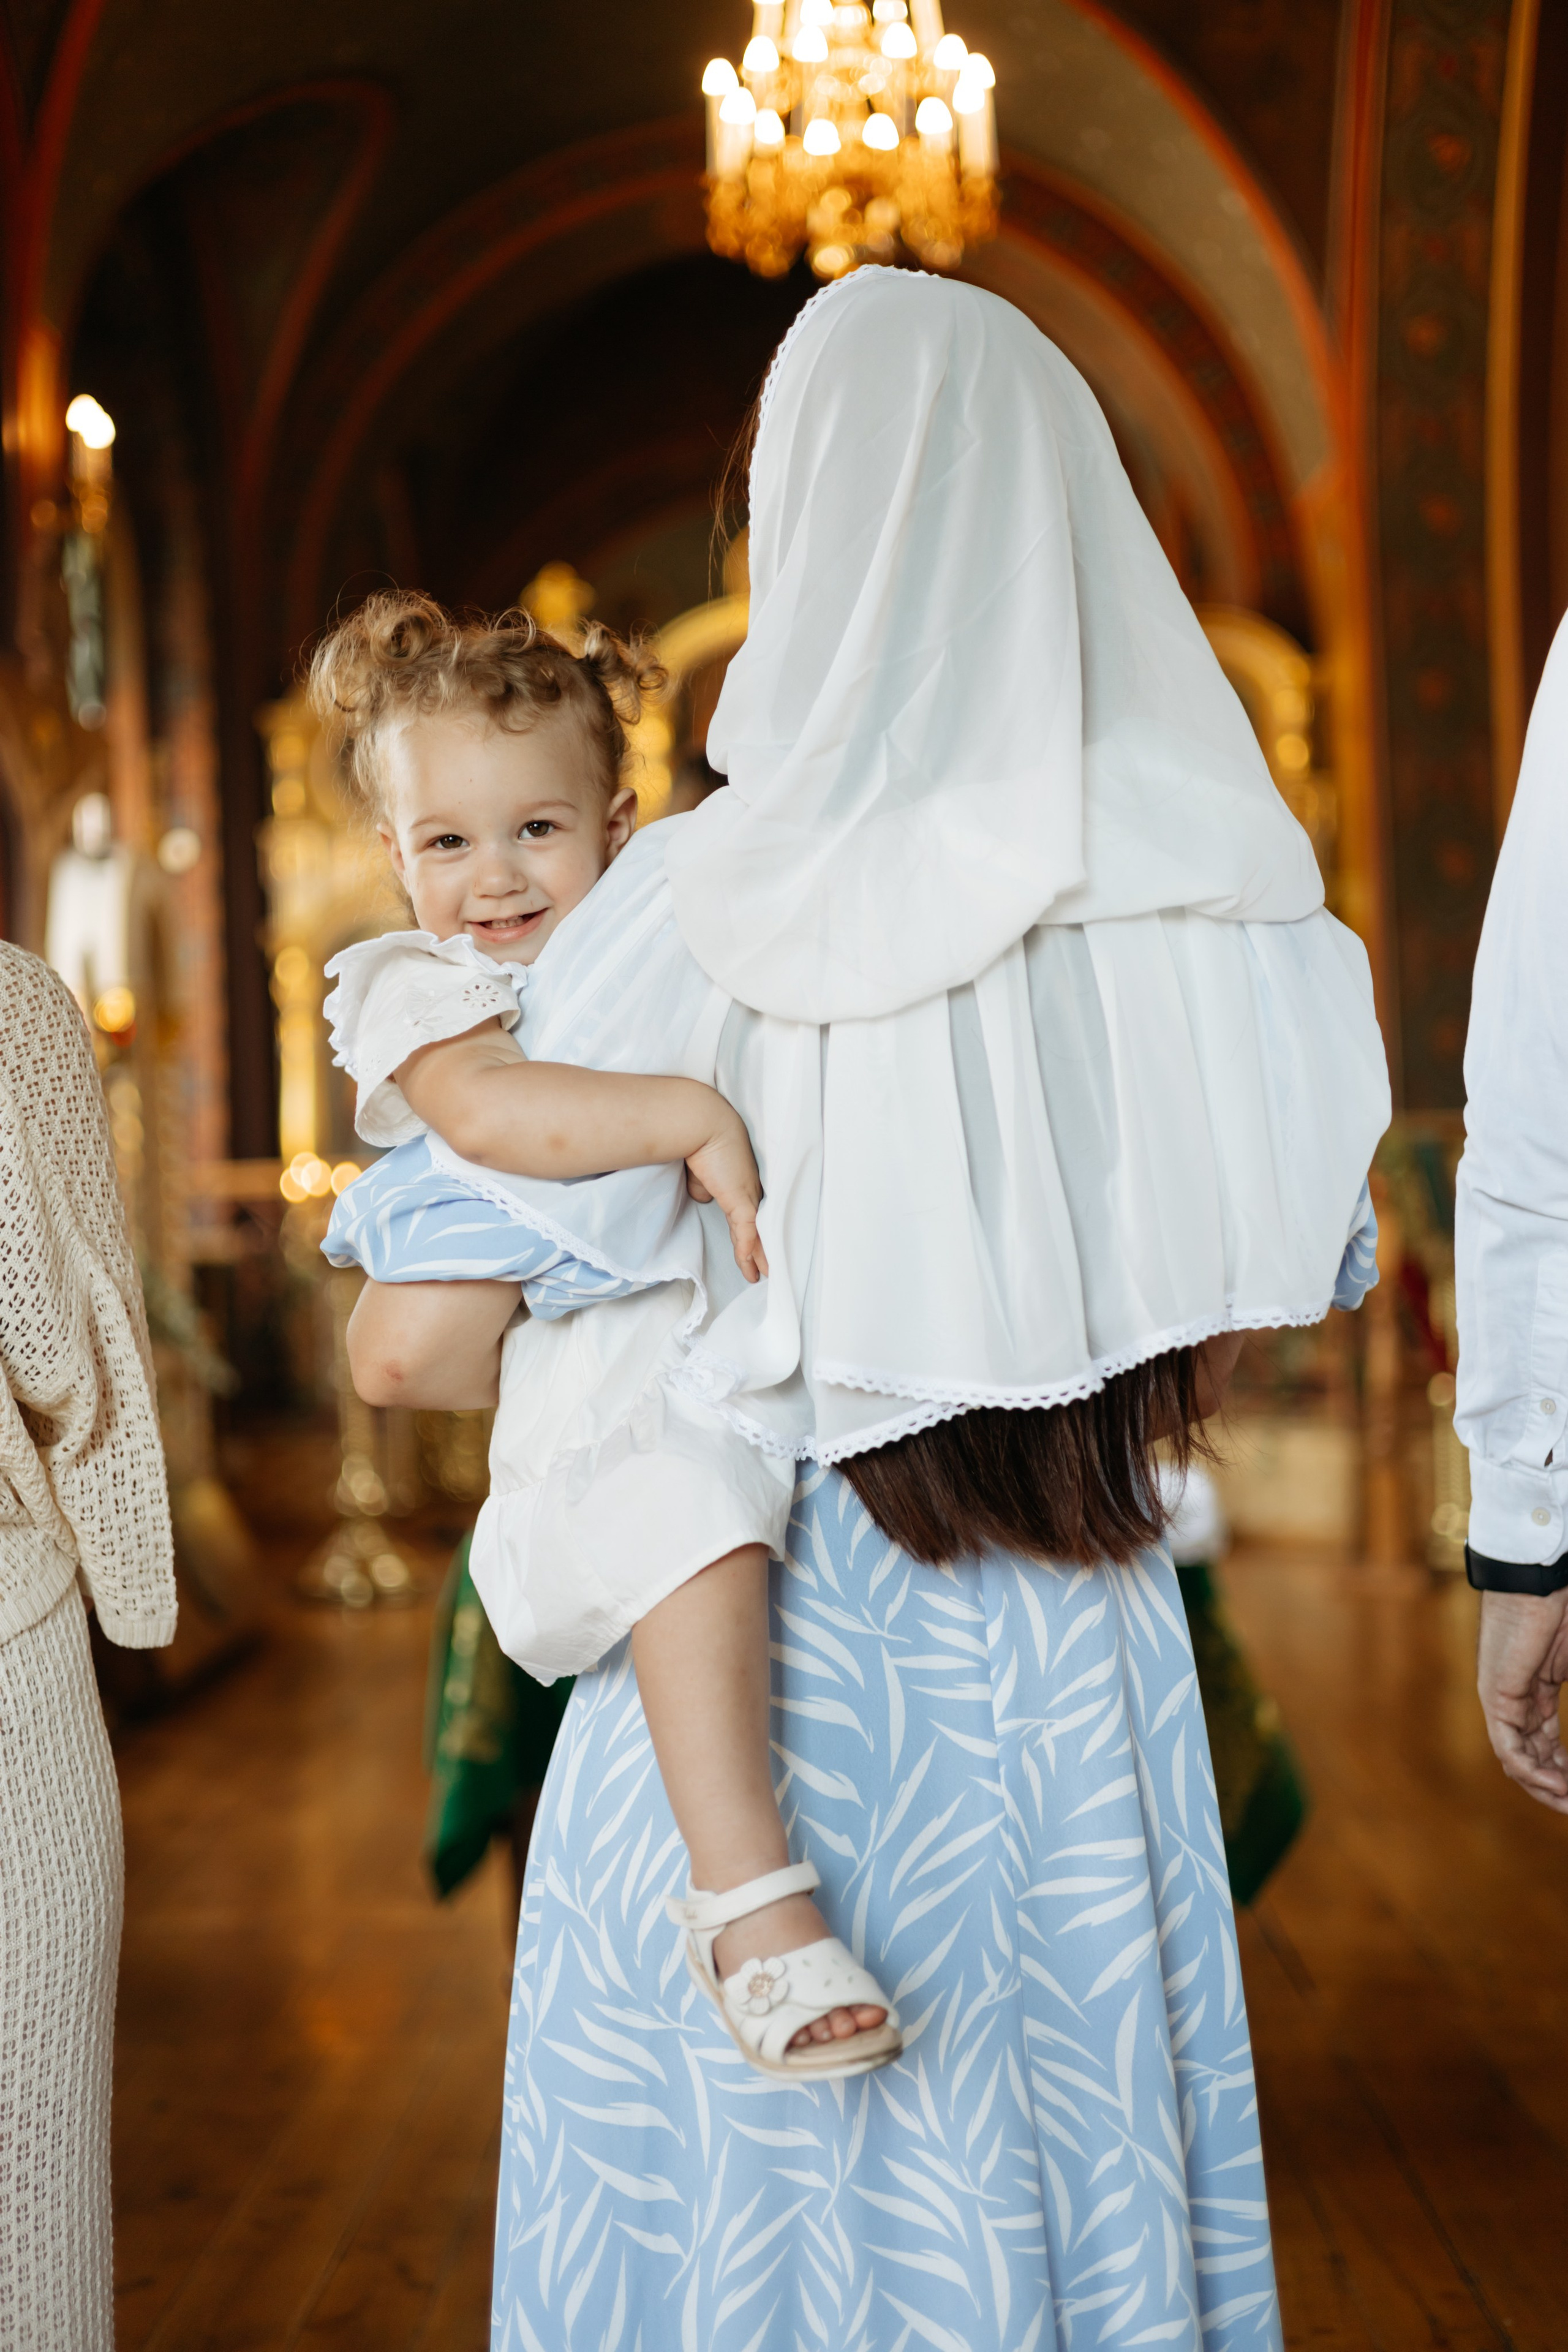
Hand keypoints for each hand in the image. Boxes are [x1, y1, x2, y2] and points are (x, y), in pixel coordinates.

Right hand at [685, 1106, 767, 1283]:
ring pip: (757, 1234)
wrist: (699, 1123)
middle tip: (766, 1268)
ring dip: (759, 1257)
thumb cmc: (697, 1138)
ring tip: (763, 1275)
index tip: (750, 1247)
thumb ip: (703, 1186)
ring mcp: (747, 1194)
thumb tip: (704, 1197)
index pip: (748, 1214)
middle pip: (759, 1226)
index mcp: (739, 1181)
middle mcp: (749, 1188)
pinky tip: (753, 1269)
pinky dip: (749, 1252)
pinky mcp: (740, 1199)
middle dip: (762, 1250)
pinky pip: (747, 1233)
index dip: (751, 1233)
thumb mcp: (698, 1170)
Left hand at [1477, 1588, 1567, 1811]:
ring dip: (1544, 1787)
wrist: (1540, 1584)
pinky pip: (1508, 1747)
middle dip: (1556, 1788)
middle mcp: (1515, 1701)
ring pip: (1516, 1760)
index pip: (1546, 1746)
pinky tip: (1557, 1783)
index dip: (1566, 1771)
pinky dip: (1530, 1770)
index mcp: (1535, 1694)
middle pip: (1531, 1758)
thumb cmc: (1561, 1616)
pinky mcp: (1496, 1696)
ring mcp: (1502, 1700)